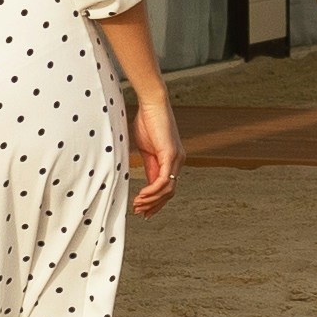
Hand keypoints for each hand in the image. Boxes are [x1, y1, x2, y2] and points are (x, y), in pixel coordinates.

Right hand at [124, 80, 179, 214]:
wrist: (152, 104)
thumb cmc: (147, 121)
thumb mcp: (146, 149)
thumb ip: (149, 166)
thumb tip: (147, 184)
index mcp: (172, 160)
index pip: (167, 188)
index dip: (156, 201)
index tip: (143, 210)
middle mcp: (178, 161)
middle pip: (169, 193)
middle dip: (154, 205)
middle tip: (139, 212)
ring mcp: (176, 158)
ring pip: (167, 190)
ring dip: (151, 200)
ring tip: (137, 205)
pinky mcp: (171, 155)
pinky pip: (164, 180)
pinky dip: (153, 191)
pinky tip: (142, 195)